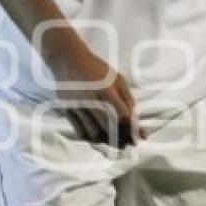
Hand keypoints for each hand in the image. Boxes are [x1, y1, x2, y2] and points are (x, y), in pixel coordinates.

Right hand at [42, 30, 141, 146]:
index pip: (122, 115)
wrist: (68, 59)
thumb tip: (136, 122)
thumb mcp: (118, 79)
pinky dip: (90, 138)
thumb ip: (128, 99)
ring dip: (105, 141)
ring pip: (93, 132)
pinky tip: (99, 139)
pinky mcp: (67, 109)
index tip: (138, 140)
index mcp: (106, 89)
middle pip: (108, 126)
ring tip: (114, 143)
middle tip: (127, 146)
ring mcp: (77, 105)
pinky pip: (79, 131)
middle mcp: (91, 98)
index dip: (132, 130)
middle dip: (120, 139)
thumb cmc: (98, 70)